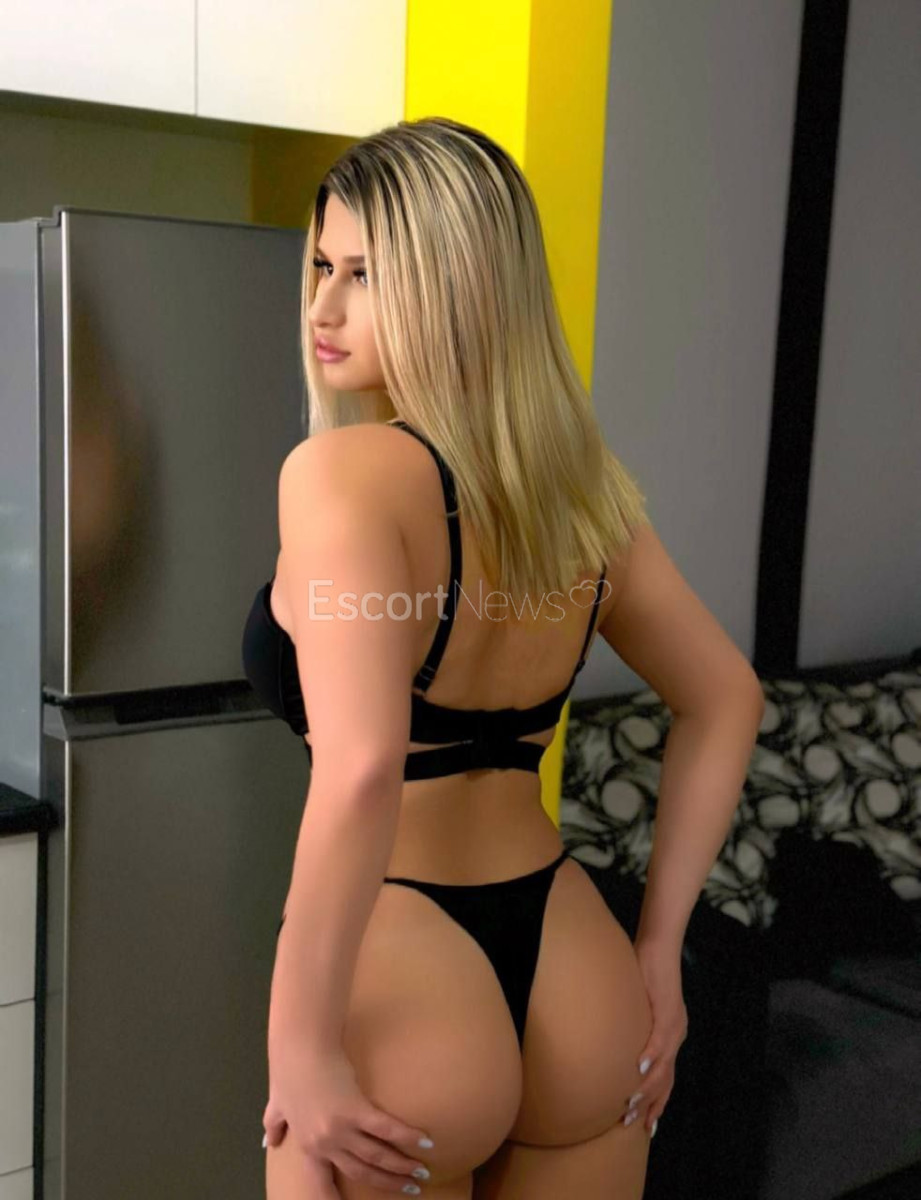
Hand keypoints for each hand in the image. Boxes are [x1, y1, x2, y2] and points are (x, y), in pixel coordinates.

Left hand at [263, 1038, 434, 1194]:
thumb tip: (269, 1141)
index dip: (335, 1199)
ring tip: (421, 1171)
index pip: (322, 1184)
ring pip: (377, 1155)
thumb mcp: (276, 1105)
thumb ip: (275, 1125)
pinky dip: (407, 1136)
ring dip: (402, 1165)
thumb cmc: (288, 1073)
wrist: (299, 1048)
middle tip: (410, 1187)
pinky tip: (424, 1141)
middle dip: (389, 1182)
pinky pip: (386, 1128)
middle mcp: (326, 1144)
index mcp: (308, 1147)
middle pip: (362, 1171)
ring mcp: (341, 1128)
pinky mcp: (356, 1108)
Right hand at [624, 939, 687, 1134]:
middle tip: (633, 1123)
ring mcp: (674, 1025)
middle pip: (666, 1080)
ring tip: (631, 1104)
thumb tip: (616, 1040)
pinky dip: (649, 1057)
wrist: (658, 947)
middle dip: (650, 1104)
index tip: (647, 1124)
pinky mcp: (667, 1011)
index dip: (658, 1102)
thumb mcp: (639, 1005)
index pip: (666, 1079)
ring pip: (662, 1066)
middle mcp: (676, 1035)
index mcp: (670, 1036)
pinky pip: (658, 1040)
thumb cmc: (645, 971)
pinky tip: (638, 1069)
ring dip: (646, 1087)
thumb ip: (635, 1024)